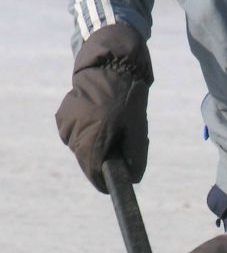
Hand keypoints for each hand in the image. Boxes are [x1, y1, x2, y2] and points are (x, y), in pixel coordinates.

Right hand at [56, 23, 152, 192]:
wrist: (109, 67)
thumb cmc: (127, 100)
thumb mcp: (138, 130)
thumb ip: (136, 158)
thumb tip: (132, 179)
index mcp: (93, 140)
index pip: (94, 174)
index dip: (105, 183)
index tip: (114, 185)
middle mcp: (74, 135)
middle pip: (87, 162)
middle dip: (102, 162)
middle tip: (119, 150)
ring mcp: (65, 125)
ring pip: (80, 149)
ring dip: (93, 147)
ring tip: (110, 129)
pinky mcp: (61, 117)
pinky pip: (74, 134)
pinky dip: (85, 133)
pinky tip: (98, 119)